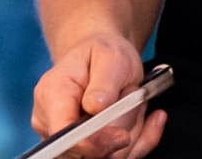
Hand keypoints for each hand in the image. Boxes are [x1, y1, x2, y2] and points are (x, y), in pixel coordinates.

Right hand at [33, 32, 165, 158]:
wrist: (102, 60)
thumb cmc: (103, 54)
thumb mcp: (110, 56)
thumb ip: (104, 83)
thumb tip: (96, 108)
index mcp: (52, 95)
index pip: (64, 134)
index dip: (93, 142)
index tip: (123, 135)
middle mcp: (51, 122)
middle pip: (86, 152)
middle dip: (122, 132)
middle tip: (136, 99)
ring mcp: (66, 140)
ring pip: (106, 157)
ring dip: (133, 133)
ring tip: (136, 102)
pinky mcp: (84, 150)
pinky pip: (117, 157)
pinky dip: (140, 142)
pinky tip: (150, 120)